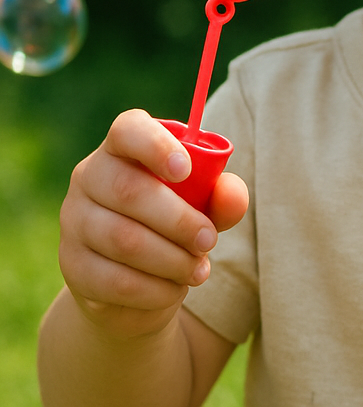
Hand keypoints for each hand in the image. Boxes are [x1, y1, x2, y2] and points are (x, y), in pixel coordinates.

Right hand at [58, 109, 248, 340]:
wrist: (139, 277)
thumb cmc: (177, 221)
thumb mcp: (206, 204)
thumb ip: (223, 195)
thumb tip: (232, 194)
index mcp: (123, 147)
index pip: (128, 130)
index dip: (156, 146)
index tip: (186, 170)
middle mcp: (90, 176)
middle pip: (129, 191)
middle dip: (179, 220)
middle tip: (210, 240)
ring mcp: (74, 221)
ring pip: (123, 240)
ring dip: (171, 259)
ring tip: (199, 270)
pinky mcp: (72, 265)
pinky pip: (113, 280)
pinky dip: (154, 289)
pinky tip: (175, 288)